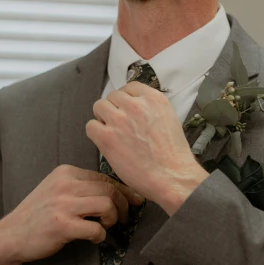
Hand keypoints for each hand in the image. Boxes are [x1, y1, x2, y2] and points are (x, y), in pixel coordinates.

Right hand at [0, 164, 145, 264]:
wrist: (10, 235)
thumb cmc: (38, 216)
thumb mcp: (57, 191)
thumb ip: (81, 188)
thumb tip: (119, 192)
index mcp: (65, 172)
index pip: (105, 176)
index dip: (124, 190)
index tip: (134, 201)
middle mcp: (64, 184)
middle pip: (109, 189)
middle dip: (123, 205)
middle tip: (124, 218)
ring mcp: (62, 204)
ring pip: (107, 204)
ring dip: (113, 218)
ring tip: (107, 226)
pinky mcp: (62, 225)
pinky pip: (96, 228)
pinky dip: (100, 235)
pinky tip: (93, 238)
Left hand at [86, 81, 208, 214]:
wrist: (171, 176)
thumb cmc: (173, 155)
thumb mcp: (168, 120)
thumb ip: (150, 110)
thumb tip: (133, 110)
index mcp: (153, 98)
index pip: (130, 87)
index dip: (125, 100)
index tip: (126, 111)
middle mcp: (135, 105)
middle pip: (112, 96)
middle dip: (114, 109)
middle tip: (119, 126)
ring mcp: (119, 120)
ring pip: (99, 106)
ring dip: (102, 118)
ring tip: (111, 133)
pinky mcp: (107, 137)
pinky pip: (91, 126)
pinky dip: (95, 133)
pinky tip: (105, 142)